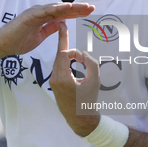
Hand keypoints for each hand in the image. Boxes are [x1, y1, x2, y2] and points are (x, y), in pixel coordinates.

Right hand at [0, 2, 94, 55]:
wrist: (4, 45)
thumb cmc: (19, 41)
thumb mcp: (40, 37)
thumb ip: (50, 29)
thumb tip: (61, 24)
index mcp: (44, 18)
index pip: (64, 14)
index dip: (77, 13)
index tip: (89, 13)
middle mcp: (41, 13)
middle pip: (63, 9)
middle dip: (78, 8)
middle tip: (92, 8)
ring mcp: (35, 12)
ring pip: (56, 8)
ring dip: (71, 7)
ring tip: (84, 7)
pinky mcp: (29, 15)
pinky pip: (45, 11)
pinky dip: (56, 8)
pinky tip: (67, 7)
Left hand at [49, 22, 100, 136]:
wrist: (79, 118)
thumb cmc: (88, 100)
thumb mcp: (94, 80)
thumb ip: (91, 63)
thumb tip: (83, 53)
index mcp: (62, 78)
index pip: (62, 53)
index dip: (66, 41)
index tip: (66, 30)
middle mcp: (54, 79)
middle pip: (60, 55)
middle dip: (67, 45)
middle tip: (65, 28)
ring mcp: (53, 81)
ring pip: (59, 61)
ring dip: (68, 55)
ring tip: (75, 51)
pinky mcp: (54, 84)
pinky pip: (59, 67)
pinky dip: (66, 62)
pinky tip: (72, 60)